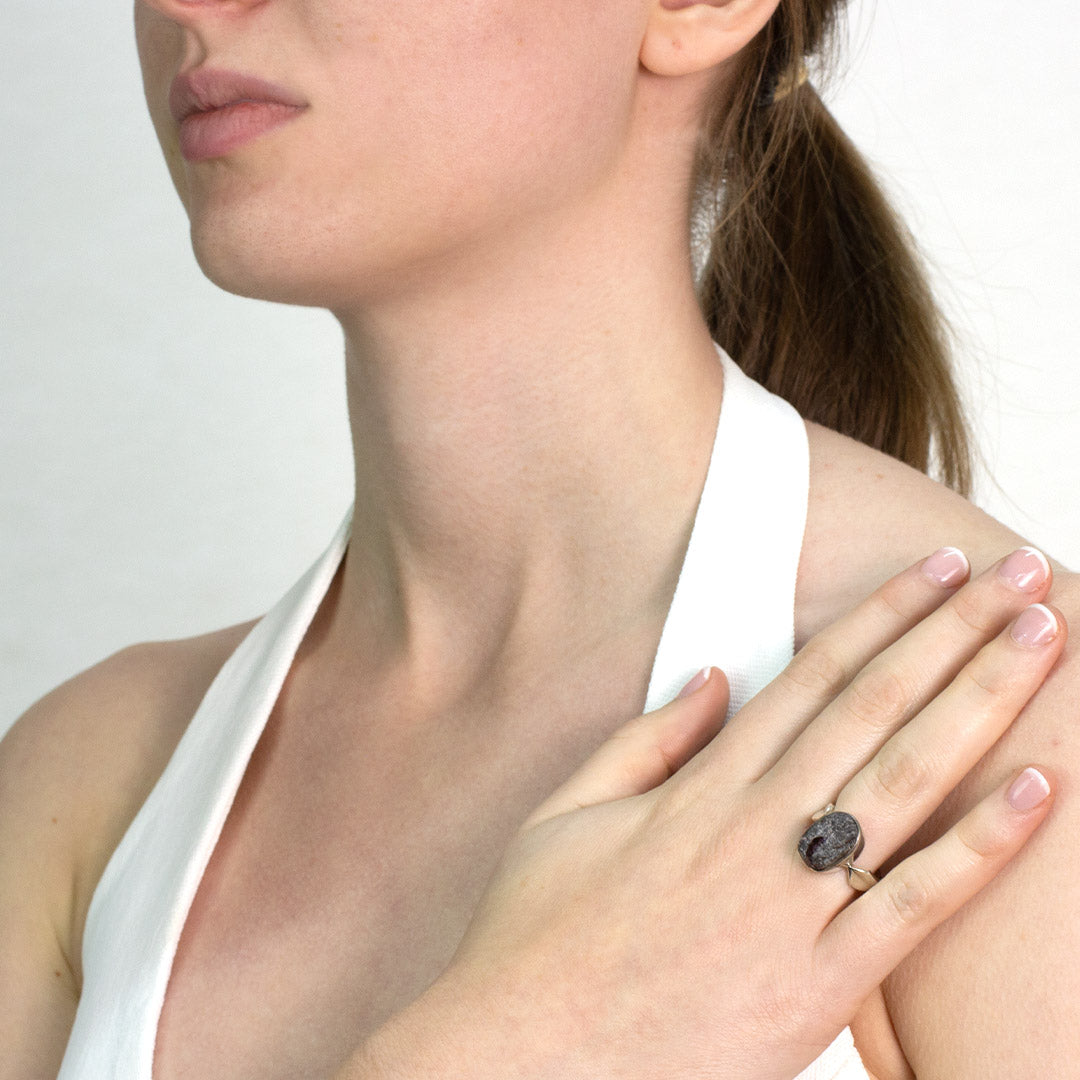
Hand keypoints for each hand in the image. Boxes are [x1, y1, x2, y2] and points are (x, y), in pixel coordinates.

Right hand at [360, 547, 1062, 1079]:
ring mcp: (791, 902)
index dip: (882, 616)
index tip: (937, 573)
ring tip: (1041, 639)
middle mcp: (756, 827)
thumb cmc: (533, 942)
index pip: (813, 677)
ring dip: (982, 701)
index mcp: (700, 787)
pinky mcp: (818, 985)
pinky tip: (1038, 789)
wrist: (521, 1063)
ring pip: (906, 779)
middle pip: (875, 707)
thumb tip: (708, 677)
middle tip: (1020, 574)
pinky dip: (983, 846)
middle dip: (956, 631)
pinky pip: (914, 904)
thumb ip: (644, 740)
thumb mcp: (563, 816)